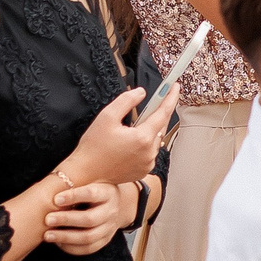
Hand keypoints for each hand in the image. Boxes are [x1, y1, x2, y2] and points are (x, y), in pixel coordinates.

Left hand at [43, 179, 127, 255]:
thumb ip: (75, 183)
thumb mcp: (91, 181)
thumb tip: (48, 186)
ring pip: (88, 237)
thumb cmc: (95, 188)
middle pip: (89, 219)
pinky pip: (88, 248)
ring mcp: (110, 228)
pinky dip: (71, 247)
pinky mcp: (105, 240)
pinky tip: (58, 242)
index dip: (74, 196)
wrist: (117, 203)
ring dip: (65, 237)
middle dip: (66, 220)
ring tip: (47, 235)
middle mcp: (111, 211)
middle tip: (47, 219)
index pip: (91, 194)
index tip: (56, 199)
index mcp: (107, 192)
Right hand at [59, 85, 175, 186]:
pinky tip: (133, 139)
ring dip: (151, 128)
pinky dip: (146, 143)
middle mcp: (149, 152)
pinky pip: (150, 152)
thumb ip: (126, 100)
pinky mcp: (143, 171)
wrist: (85, 173)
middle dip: (160, 111)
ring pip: (156, 139)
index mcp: (142, 138)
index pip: (163, 112)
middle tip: (158, 99)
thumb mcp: (107, 116)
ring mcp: (147, 163)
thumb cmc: (93, 147)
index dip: (170, 97)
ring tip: (137, 122)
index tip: (175, 87)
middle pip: (161, 126)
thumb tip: (141, 93)